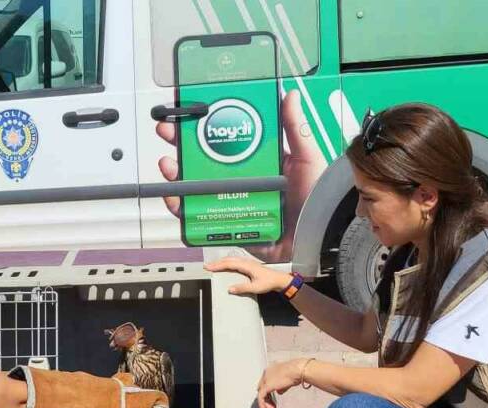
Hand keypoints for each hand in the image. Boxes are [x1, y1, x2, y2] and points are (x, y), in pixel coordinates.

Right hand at [156, 89, 327, 262]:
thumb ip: (295, 127)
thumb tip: (290, 94)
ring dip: (176, 178)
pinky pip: (201, 220)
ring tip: (169, 165)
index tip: (186, 114)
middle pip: (203, 164)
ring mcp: (233, 205)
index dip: (203, 129)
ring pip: (196, 191)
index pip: (224, 142)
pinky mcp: (230, 228)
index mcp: (257, 163)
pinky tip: (175, 199)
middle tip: (167, 134)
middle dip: (181, 149)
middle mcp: (241, 183)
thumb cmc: (317, 198)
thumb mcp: (306, 156)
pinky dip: (184, 212)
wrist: (320, 233)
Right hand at [204, 256, 291, 295]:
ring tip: (213, 265)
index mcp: (246, 266)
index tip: (209, 268)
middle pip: (228, 260)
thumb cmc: (268, 283)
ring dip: (221, 261)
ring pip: (231, 259)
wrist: (278, 279)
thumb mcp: (255, 287)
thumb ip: (242, 288)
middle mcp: (246, 262)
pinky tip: (224, 265)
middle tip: (207, 266)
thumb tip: (230, 289)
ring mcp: (247, 262)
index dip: (218, 265)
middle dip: (217, 262)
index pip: (229, 264)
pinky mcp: (248, 264)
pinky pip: (235, 261)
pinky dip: (227, 262)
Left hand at [255, 359, 305, 407]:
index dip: (269, 391)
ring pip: (262, 393)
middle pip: (263, 388)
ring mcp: (265, 379)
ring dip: (266, 403)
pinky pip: (261, 397)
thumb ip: (282, 386)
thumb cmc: (297, 372)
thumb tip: (279, 392)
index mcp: (271, 369)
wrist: (297, 370)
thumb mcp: (288, 380)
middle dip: (268, 398)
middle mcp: (266, 373)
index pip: (266, 382)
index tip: (273, 399)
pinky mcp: (266, 385)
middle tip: (272, 407)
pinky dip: (262, 404)